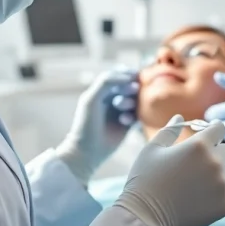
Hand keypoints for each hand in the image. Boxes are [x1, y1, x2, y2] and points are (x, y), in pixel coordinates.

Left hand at [55, 67, 139, 184]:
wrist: (87, 151)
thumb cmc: (86, 123)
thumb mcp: (91, 98)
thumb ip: (107, 81)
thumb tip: (129, 76)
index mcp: (102, 90)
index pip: (119, 74)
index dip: (127, 73)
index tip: (132, 77)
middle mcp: (112, 98)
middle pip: (130, 86)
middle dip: (129, 88)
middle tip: (128, 92)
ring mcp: (121, 111)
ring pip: (135, 100)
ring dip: (130, 101)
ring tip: (121, 107)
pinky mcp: (128, 124)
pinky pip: (138, 115)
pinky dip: (133, 115)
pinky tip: (124, 121)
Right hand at [114, 115, 224, 225]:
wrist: (145, 217)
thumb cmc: (145, 180)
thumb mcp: (152, 149)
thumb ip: (170, 130)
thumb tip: (181, 116)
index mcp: (199, 145)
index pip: (220, 128)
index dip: (213, 131)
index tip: (208, 137)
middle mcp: (215, 163)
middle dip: (215, 154)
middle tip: (196, 165)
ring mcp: (222, 186)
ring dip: (221, 174)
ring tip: (200, 183)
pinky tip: (210, 197)